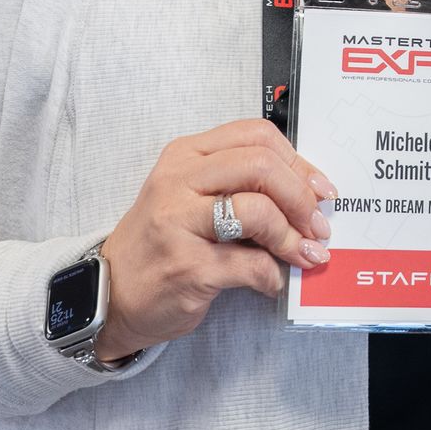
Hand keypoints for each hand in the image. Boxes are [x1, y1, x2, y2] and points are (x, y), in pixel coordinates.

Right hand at [95, 118, 335, 360]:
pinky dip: (272, 275)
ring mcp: (179, 223)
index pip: (256, 136)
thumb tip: (308, 193)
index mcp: (186, 155)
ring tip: (303, 255)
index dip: (299, 162)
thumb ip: (241, 185)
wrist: (111, 294)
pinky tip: (271, 281)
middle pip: (262, 166)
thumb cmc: (163, 242)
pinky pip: (250, 264)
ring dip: (292, 238)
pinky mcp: (187, 267)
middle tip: (317, 226)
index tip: (319, 190)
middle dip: (301, 199)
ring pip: (258, 211)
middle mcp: (178, 181)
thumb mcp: (193, 196)